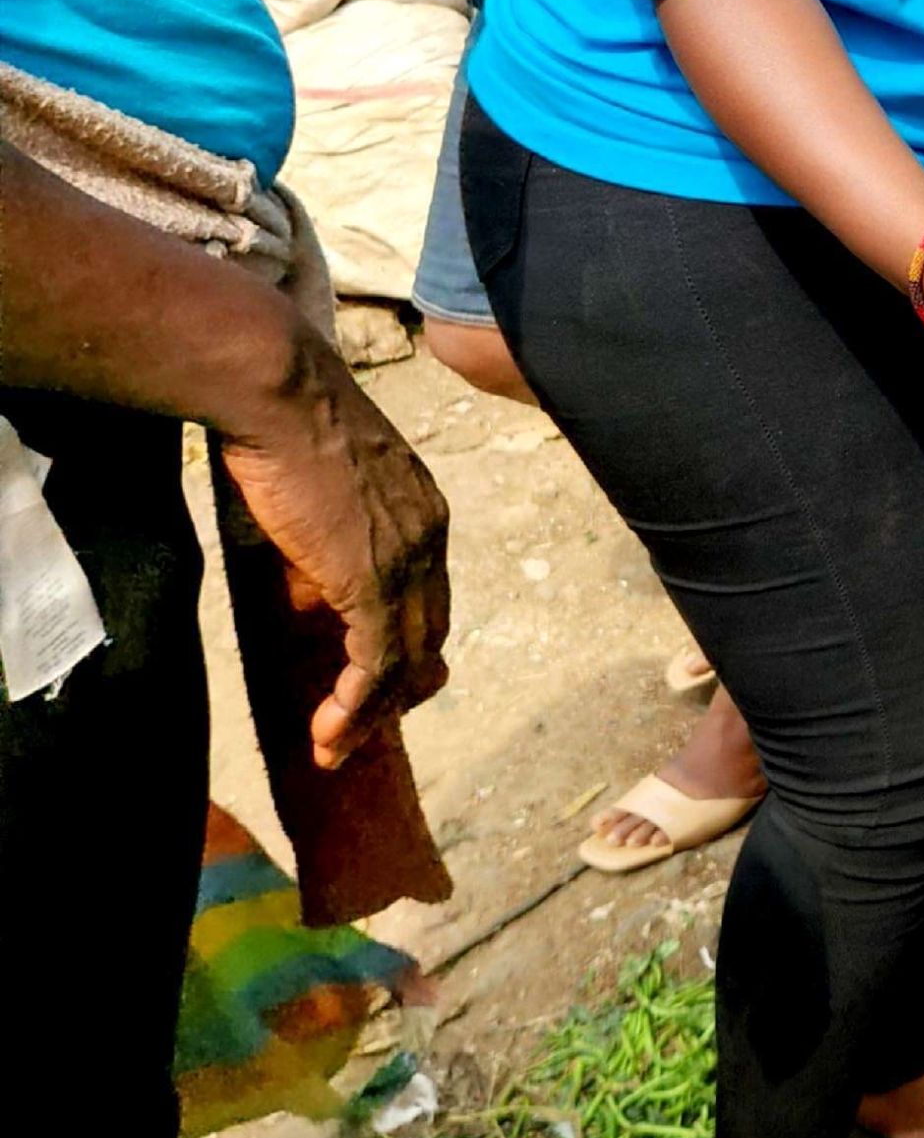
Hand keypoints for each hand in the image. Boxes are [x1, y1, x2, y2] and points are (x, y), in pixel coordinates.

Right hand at [217, 319, 450, 766]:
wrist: (280, 391)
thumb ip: (327, 531)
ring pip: (406, 659)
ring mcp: (406, 560)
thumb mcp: (321, 482)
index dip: (408, 638)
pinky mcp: (372, 581)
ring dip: (371, 713)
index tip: (381, 675)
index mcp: (423, 507)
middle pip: (429, 631)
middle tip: (366, 726)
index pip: (429, 591)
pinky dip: (355, 708)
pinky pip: (373, 664)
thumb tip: (306, 578)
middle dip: (401, 686)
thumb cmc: (285, 419)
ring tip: (338, 747)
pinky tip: (327, 734)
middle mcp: (429, 535)